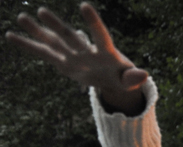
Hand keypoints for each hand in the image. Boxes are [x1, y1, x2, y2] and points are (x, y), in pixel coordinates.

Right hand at [6, 3, 147, 113]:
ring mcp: (73, 55)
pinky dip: (28, 46)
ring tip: (22, 17)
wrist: (110, 78)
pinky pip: (43, 53)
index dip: (93, 22)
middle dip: (57, 25)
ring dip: (38, 30)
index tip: (84, 6)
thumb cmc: (122, 76)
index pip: (100, 34)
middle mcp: (87, 49)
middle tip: (42, 11)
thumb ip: (134, 77)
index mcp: (106, 52)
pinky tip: (11, 35)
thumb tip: (144, 76)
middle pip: (71, 36)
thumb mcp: (129, 80)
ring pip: (54, 41)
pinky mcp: (63, 62)